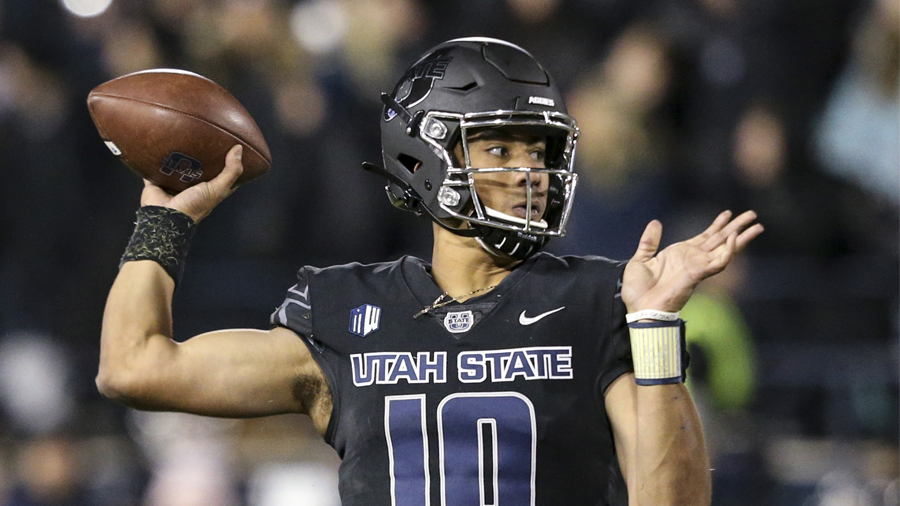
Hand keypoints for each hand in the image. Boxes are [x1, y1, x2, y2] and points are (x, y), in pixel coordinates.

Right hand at [140, 144, 243, 222]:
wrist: (164, 216)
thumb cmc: (194, 205)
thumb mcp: (218, 189)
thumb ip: (230, 172)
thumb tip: (239, 149)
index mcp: (210, 189)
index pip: (225, 173)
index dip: (230, 162)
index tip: (233, 145)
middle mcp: (194, 185)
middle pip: (202, 166)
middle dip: (204, 153)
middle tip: (207, 134)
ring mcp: (176, 182)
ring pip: (180, 163)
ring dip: (181, 152)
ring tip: (185, 133)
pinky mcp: (159, 179)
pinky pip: (158, 165)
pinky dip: (158, 155)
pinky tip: (162, 141)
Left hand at [621, 210, 762, 312]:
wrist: (639, 308)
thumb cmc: (638, 290)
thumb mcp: (641, 259)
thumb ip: (649, 241)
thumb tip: (656, 222)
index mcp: (681, 254)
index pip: (705, 237)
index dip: (717, 225)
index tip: (728, 213)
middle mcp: (693, 259)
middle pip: (720, 240)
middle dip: (736, 227)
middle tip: (752, 215)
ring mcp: (697, 267)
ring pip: (725, 249)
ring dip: (741, 238)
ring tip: (757, 226)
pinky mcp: (697, 275)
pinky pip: (717, 262)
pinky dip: (728, 251)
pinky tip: (734, 238)